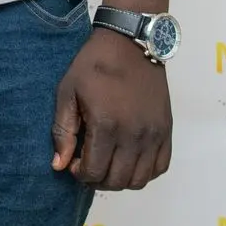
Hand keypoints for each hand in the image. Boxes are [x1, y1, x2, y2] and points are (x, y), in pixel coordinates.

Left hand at [52, 29, 172, 189]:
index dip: (80, 174)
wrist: (130, 44)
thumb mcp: (67, 92)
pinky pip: (160, 167)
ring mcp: (154, 135)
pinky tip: (128, 158)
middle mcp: (134, 135)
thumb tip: (59, 165)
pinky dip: (144, 171)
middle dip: (97, 179)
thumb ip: (62, 131)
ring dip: (120, 179)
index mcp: (106, 125)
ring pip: (140, 180)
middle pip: (117, 181)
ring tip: (107, 162)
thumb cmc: (94, 65)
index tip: (74, 162)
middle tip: (88, 164)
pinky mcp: (166, 130)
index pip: (94, 172)